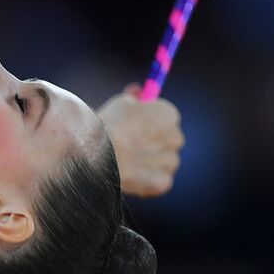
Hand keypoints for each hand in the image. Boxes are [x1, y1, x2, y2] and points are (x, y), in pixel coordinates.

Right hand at [97, 82, 184, 197]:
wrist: (97, 153)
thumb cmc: (108, 124)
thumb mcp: (120, 103)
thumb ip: (134, 99)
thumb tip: (137, 91)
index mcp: (168, 114)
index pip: (166, 117)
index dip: (152, 123)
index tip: (139, 127)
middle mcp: (175, 137)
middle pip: (169, 140)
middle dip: (155, 143)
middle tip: (133, 146)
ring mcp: (170, 161)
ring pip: (165, 162)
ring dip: (152, 162)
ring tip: (128, 162)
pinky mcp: (162, 183)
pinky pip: (159, 181)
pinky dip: (148, 181)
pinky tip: (131, 176)